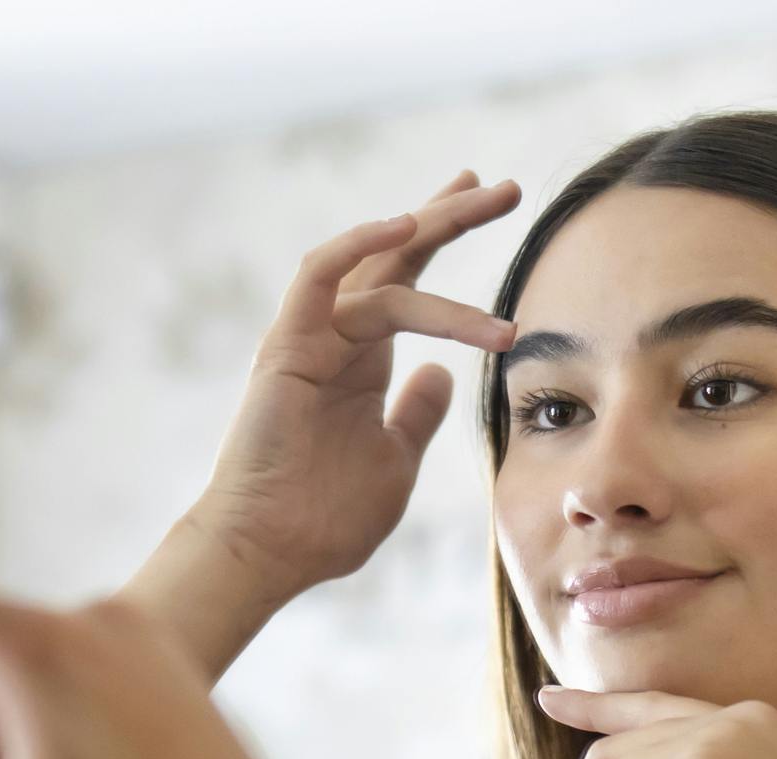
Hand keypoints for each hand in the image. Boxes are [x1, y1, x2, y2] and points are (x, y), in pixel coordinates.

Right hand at [188, 172, 521, 598]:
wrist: (269, 552)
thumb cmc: (324, 520)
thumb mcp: (395, 462)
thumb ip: (417, 415)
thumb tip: (443, 372)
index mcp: (362, 362)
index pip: (407, 281)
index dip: (444, 238)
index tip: (490, 200)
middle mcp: (337, 340)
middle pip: (397, 257)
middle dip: (451, 216)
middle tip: (507, 188)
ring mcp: (311, 340)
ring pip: (378, 268)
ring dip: (433, 229)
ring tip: (486, 203)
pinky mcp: (287, 348)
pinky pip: (318, 276)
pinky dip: (357, 245)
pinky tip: (404, 226)